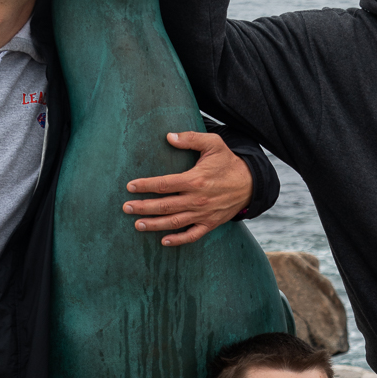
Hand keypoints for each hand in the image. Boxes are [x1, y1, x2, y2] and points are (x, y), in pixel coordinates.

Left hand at [124, 131, 252, 245]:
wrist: (251, 184)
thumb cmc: (228, 162)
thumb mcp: (213, 144)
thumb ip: (190, 139)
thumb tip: (168, 136)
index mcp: (195, 180)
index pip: (164, 184)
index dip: (145, 185)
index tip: (130, 187)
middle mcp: (197, 199)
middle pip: (164, 206)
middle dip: (143, 207)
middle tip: (126, 208)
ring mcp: (203, 214)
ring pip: (174, 222)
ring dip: (154, 225)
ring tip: (137, 225)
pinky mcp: (210, 224)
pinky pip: (192, 235)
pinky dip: (178, 240)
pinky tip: (163, 241)